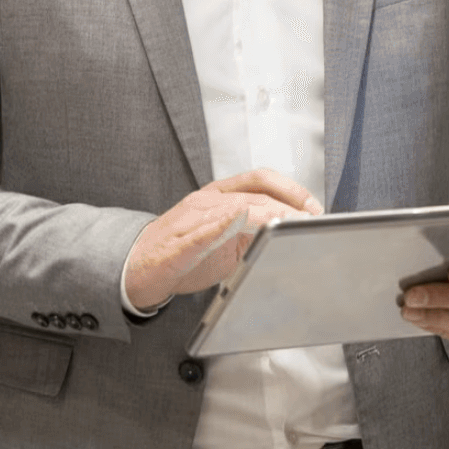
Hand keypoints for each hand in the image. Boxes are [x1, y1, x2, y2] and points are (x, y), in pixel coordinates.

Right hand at [123, 169, 319, 310]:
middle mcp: (207, 201)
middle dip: (286, 205)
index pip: (259, 180)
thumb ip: (251, 232)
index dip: (290, 189)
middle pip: (253, 193)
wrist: (136, 268)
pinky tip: (239, 220)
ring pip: (233, 207)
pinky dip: (222, 224)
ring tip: (289, 223)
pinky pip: (202, 230)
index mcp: (218, 196)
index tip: (312, 206)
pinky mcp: (179, 242)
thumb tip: (288, 234)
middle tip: (310, 219)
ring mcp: (192, 219)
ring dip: (266, 215)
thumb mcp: (224, 240)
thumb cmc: (181, 252)